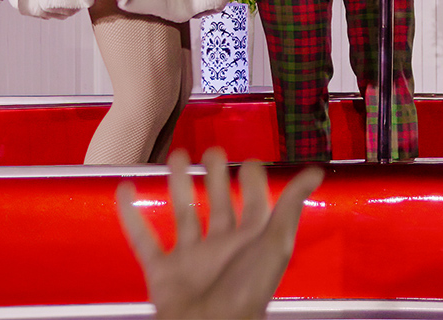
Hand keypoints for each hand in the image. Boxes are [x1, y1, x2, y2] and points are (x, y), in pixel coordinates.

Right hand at [117, 149, 325, 319]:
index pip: (254, 205)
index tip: (249, 161)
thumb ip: (291, 205)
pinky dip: (131, 216)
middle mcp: (221, 248)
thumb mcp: (275, 242)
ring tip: (176, 157)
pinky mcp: (162, 272)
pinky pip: (144, 240)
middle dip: (215, 177)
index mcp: (250, 243)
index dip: (254, 183)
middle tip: (212, 151)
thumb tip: (316, 171)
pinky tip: (125, 190)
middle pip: (218, 205)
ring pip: (183, 215)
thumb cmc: (247, 290)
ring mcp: (190, 260)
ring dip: (178, 186)